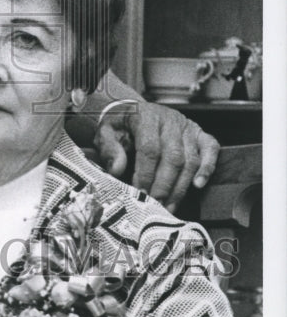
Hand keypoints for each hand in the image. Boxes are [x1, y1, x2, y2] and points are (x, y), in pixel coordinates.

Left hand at [93, 99, 219, 211]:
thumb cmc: (120, 125)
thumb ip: (109, 148)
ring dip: (181, 186)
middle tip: (156, 205)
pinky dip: (207, 167)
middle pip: (173, 157)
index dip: (146, 173)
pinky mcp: (199, 132)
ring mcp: (187, 126)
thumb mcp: (106, 132)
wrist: (133, 111)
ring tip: (169, 205)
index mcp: (145, 116)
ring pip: (190, 159)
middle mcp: (170, 119)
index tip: (140, 193)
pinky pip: (211, 148)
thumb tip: (117, 169)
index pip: (150, 148)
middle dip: (164, 185)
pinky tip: (198, 185)